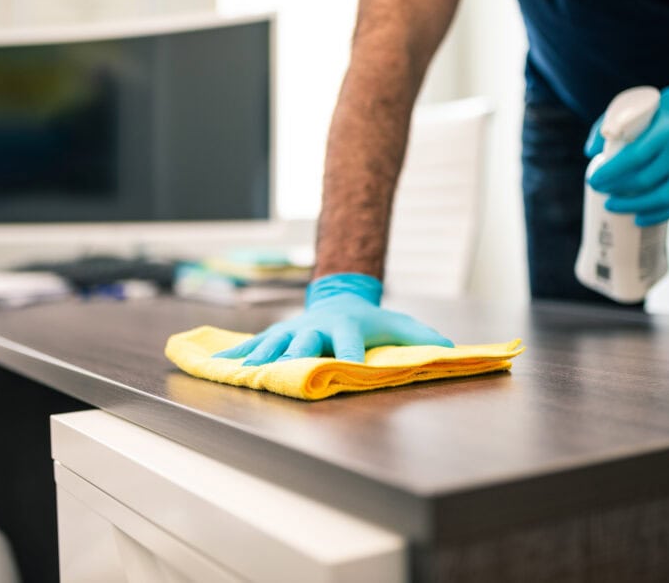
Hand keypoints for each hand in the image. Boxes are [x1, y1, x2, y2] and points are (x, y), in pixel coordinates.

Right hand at [212, 273, 452, 365]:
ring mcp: (292, 331)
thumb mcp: (399, 325)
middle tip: (287, 369)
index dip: (349, 356)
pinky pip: (251, 344)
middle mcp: (315, 328)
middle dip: (296, 357)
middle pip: (304, 344)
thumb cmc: (372, 320)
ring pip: (273, 344)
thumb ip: (423, 338)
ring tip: (243, 370)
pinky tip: (216, 363)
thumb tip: (451, 349)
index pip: (349, 343)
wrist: (339, 297)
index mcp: (346, 327)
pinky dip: (234, 354)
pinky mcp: (276, 335)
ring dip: (259, 358)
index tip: (348, 369)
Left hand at [585, 79, 668, 226]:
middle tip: (599, 191)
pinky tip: (638, 219)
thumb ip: (607, 128)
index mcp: (666, 131)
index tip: (592, 180)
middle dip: (617, 190)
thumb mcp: (631, 111)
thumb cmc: (653, 114)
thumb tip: (590, 154)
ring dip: (634, 207)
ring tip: (611, 206)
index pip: (636, 157)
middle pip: (647, 180)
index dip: (611, 173)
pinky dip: (658, 216)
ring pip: (664, 197)